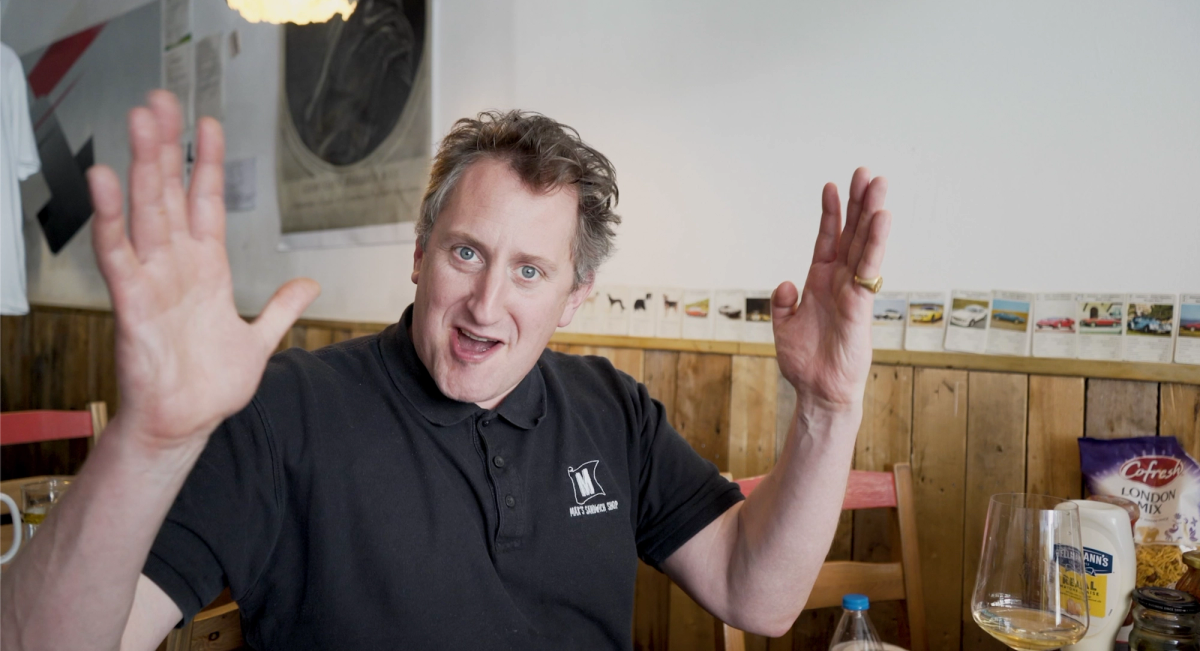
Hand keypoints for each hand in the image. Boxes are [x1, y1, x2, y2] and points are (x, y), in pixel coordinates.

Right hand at [87, 91, 318, 450]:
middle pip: (170, 194)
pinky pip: (119, 253)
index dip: (207, 164)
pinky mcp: (132, 302)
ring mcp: (153, 280)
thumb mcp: (260, 340)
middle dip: (167, 147)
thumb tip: (309, 284)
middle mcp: (177, 266)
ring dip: (141, 165)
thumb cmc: (210, 385)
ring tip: (140, 121)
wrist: (185, 425)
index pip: (205, 203)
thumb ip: (281, 308)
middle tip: (161, 101)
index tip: (208, 125)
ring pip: (145, 210)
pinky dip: (111, 217)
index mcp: (207, 269)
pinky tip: (105, 180)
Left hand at [771, 168, 890, 408]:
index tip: (832, 185)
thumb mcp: (784, 328)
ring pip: (864, 245)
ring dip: (871, 214)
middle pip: (852, 234)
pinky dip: (875, 243)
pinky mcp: (860, 305)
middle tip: (866, 172)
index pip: (827, 240)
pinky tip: (881, 219)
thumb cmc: (805, 362)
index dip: (830, 214)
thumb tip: (784, 285)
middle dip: (858, 203)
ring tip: (878, 184)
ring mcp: (852, 291)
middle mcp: (839, 281)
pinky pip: (868, 268)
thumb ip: (782, 304)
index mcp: (820, 282)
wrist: (818, 391)